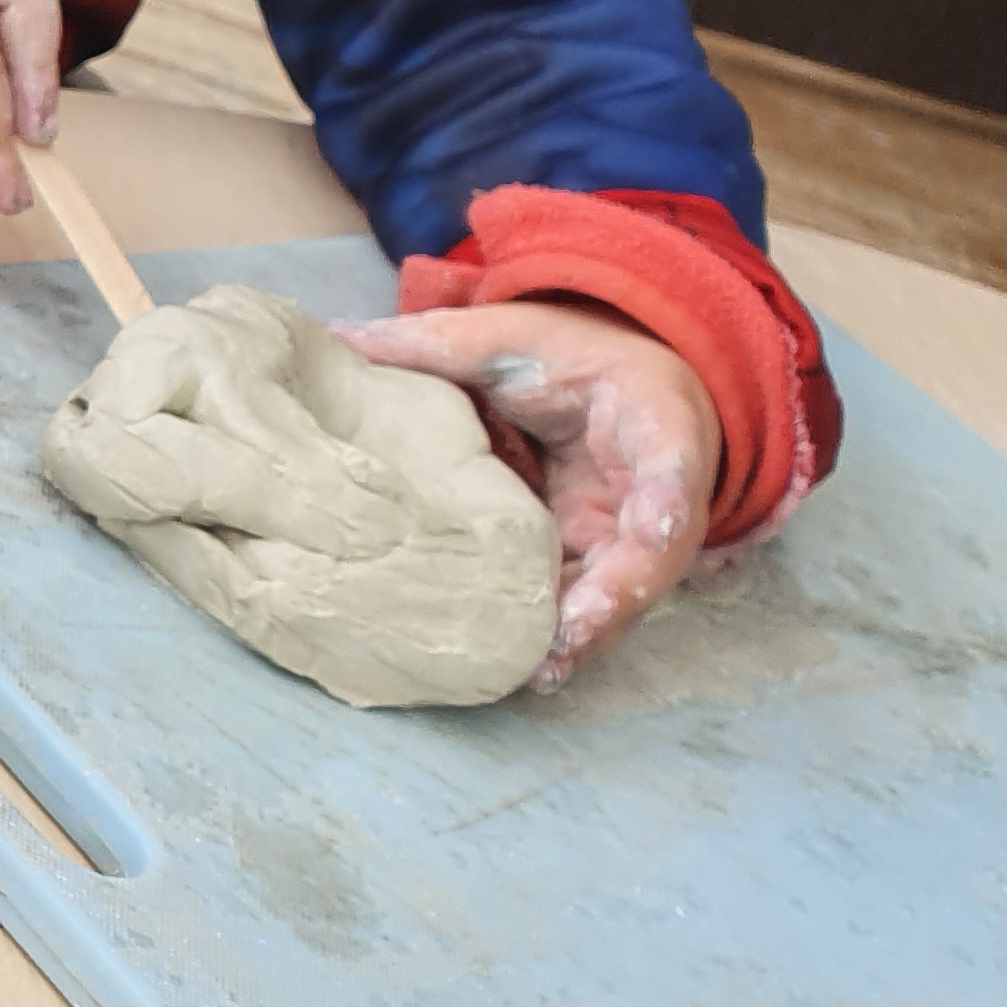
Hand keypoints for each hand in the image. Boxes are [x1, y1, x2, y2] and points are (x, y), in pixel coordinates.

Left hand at [335, 299, 718, 688]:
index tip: (655, 528)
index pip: (672, 455)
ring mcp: (632, 529)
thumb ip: (434, 344)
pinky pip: (587, 598)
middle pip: (657, 550)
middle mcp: (657, 485)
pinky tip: (524, 669)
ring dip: (589, 630)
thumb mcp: (508, 337)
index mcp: (652, 414)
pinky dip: (562, 632)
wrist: (608, 379)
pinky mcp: (599, 557)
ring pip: (625, 589)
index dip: (667, 494)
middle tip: (572, 632)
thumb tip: (334, 339)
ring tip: (540, 670)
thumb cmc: (564, 354)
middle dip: (619, 594)